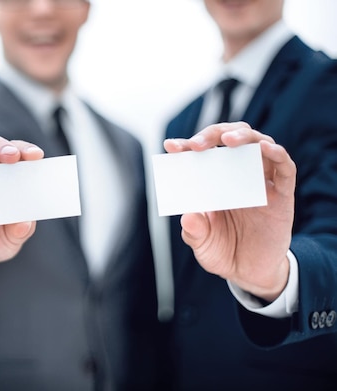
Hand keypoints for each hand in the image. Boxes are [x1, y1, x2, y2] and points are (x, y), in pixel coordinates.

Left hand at [164, 122, 295, 300]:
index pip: (201, 154)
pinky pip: (285, 168)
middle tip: (196, 145)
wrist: (250, 273)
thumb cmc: (222, 251)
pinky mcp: (282, 195)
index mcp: (213, 180)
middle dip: (212, 134)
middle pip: (230, 137)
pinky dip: (277, 153)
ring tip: (227, 139)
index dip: (185, 146)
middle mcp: (237, 175)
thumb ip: (194, 231)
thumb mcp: (202, 243)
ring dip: (243, 136)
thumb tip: (189, 216)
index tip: (171, 146)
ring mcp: (261, 182)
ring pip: (259, 144)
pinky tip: (266, 148)